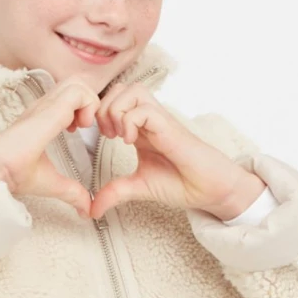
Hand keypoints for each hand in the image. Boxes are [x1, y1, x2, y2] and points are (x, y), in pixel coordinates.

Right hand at [0, 80, 102, 218]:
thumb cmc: (14, 174)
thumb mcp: (52, 183)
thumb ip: (72, 192)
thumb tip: (86, 209)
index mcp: (44, 118)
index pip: (70, 95)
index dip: (84, 108)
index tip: (82, 131)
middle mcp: (45, 107)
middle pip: (76, 83)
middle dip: (91, 102)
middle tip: (89, 128)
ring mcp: (46, 105)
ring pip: (78, 83)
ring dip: (90, 103)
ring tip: (85, 127)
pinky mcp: (49, 110)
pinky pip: (78, 92)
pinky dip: (88, 106)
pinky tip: (81, 127)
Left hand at [87, 83, 265, 220]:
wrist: (206, 188)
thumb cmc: (179, 182)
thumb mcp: (137, 187)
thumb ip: (114, 192)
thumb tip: (91, 209)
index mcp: (139, 127)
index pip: (113, 100)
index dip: (99, 113)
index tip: (100, 137)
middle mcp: (148, 118)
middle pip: (119, 88)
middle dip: (104, 109)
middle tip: (108, 136)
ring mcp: (158, 119)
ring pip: (130, 90)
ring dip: (116, 111)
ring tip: (119, 136)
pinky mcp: (168, 125)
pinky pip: (143, 108)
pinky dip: (130, 122)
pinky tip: (131, 142)